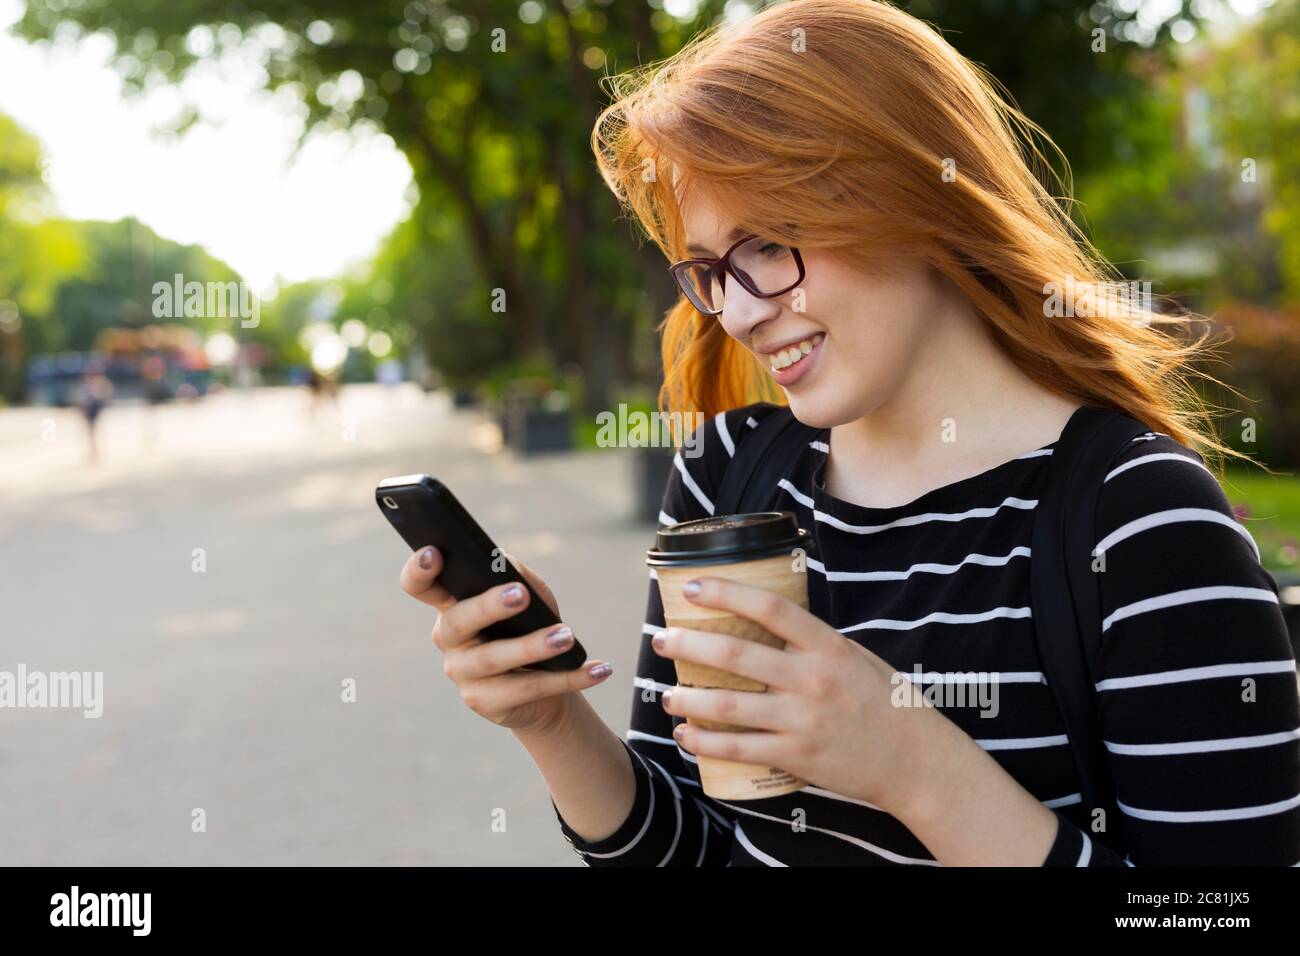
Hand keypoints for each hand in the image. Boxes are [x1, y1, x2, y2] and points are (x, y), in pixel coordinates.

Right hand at [399, 545, 613, 734]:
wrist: (546, 683)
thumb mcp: (531, 596)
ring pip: (493, 658)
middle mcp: (448, 638)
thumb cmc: (530, 625)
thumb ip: (519, 575)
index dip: (418, 570)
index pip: (420, 585)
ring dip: (533, 646)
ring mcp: (461, 673)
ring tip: (567, 636)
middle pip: (457, 620)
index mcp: (451, 604)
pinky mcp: (484, 702)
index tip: (434, 552)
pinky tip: (599, 669)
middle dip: (488, 606)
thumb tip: (506, 563)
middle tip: (520, 594)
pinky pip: (528, 689)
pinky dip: (569, 678)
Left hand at [652, 575, 945, 813]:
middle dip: (689, 645)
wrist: (915, 761)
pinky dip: (705, 742)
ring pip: (729, 706)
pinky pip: (739, 749)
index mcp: (828, 647)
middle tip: (661, 640)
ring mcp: (803, 720)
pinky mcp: (796, 757)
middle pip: (736, 656)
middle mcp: (813, 680)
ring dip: (688, 698)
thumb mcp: (853, 657)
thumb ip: (811, 642)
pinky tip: (685, 734)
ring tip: (666, 693)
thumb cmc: (884, 701)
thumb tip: (764, 619)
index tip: (691, 588)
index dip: (727, 593)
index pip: (770, 609)